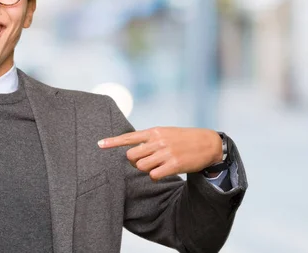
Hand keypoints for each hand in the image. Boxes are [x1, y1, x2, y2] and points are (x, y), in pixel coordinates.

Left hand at [98, 127, 221, 180]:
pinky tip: (163, 171)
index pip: (129, 137)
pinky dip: (155, 176)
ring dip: (146, 169)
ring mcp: (166, 153)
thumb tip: (131, 150)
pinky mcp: (174, 164)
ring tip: (158, 165)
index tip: (99, 144)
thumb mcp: (165, 133)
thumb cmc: (183, 139)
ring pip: (141, 166)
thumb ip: (148, 139)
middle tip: (146, 160)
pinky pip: (153, 175)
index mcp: (154, 131)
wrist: (208, 144)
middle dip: (134, 161)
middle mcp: (158, 141)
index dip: (113, 141)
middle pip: (131, 156)